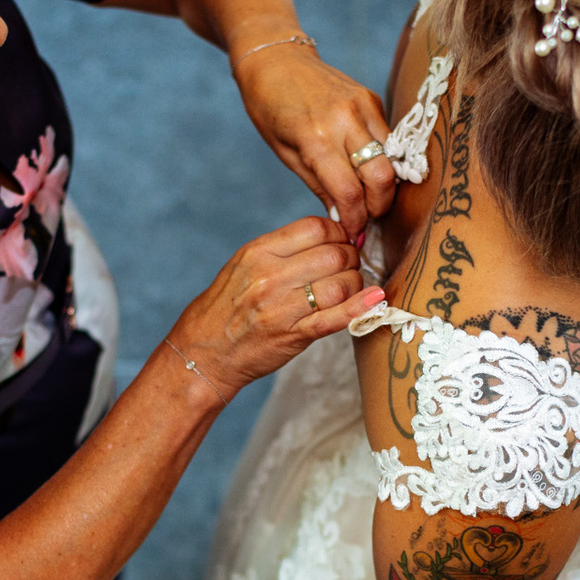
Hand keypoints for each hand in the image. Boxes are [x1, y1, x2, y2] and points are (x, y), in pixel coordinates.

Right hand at [166, 215, 385, 398]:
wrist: (204, 351)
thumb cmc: (228, 306)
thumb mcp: (245, 264)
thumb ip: (284, 248)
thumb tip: (331, 233)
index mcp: (259, 252)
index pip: (316, 228)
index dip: (338, 232)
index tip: (341, 242)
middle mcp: (270, 277)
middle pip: (333, 254)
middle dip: (350, 258)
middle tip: (349, 266)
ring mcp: (282, 308)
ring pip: (340, 284)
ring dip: (356, 283)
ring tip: (351, 287)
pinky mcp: (293, 336)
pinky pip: (335, 318)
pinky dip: (360, 308)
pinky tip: (375, 299)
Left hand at [232, 44, 396, 237]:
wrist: (276, 60)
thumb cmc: (271, 109)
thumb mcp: (286, 155)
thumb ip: (320, 187)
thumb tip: (344, 218)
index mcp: (315, 138)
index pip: (349, 193)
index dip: (356, 220)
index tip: (354, 234)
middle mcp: (344, 120)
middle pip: (382, 177)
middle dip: (378, 206)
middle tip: (366, 216)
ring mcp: (362, 105)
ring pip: (391, 159)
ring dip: (383, 185)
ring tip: (367, 196)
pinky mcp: (372, 98)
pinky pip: (387, 138)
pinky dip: (381, 158)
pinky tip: (364, 166)